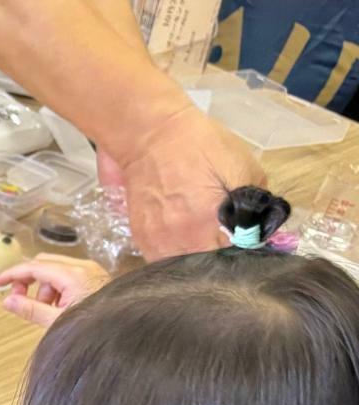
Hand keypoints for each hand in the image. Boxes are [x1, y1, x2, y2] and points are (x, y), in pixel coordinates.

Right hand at [0, 254, 109, 327]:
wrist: (124, 331)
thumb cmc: (93, 329)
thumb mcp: (56, 322)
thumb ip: (30, 310)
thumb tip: (7, 301)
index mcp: (72, 276)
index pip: (33, 267)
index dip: (11, 274)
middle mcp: (82, 267)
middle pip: (42, 263)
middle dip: (27, 279)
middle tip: (19, 298)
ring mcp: (90, 270)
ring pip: (54, 268)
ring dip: (42, 285)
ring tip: (44, 308)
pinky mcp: (95, 276)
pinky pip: (67, 274)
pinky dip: (56, 287)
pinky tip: (58, 306)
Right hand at [105, 103, 260, 256]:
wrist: (150, 135)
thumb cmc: (202, 146)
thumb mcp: (246, 168)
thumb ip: (257, 204)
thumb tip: (262, 230)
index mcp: (210, 225)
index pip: (236, 260)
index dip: (246, 254)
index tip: (250, 246)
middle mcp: (181, 240)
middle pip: (208, 270)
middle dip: (222, 260)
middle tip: (230, 245)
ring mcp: (157, 242)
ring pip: (184, 269)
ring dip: (197, 261)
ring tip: (206, 244)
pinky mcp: (141, 238)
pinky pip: (163, 260)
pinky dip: (177, 255)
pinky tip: (185, 240)